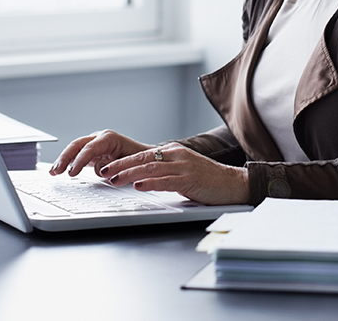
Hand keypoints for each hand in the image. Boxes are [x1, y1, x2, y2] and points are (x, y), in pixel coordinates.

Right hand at [49, 130, 150, 177]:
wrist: (145, 156)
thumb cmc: (140, 159)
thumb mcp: (130, 163)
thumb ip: (115, 166)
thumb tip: (102, 171)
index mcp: (109, 138)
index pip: (90, 148)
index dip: (79, 161)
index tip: (72, 173)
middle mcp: (100, 138)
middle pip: (77, 145)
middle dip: (65, 158)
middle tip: (56, 171)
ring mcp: (95, 144)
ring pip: (75, 149)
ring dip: (63, 160)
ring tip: (53, 171)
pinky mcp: (93, 152)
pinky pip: (77, 155)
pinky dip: (68, 162)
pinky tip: (59, 169)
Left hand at [99, 143, 248, 205]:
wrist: (233, 183)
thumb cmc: (208, 180)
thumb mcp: (184, 170)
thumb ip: (165, 172)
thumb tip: (141, 179)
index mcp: (174, 151)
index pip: (143, 154)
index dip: (123, 160)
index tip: (107, 166)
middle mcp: (177, 155)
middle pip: (143, 158)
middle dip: (121, 165)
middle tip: (104, 171)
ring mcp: (184, 167)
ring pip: (150, 168)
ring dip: (129, 174)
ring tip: (114, 179)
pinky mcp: (190, 180)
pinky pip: (166, 180)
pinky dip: (150, 183)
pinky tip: (139, 186)